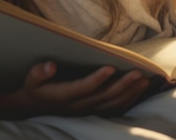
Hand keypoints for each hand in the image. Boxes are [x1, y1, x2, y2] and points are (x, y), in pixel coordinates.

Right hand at [0, 61, 149, 118]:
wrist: (35, 108)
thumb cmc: (36, 88)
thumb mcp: (31, 80)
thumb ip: (39, 72)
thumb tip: (50, 65)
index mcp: (64, 96)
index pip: (83, 88)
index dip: (97, 79)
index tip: (111, 66)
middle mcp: (78, 105)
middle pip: (104, 97)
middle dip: (123, 85)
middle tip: (139, 72)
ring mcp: (88, 110)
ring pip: (113, 104)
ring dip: (130, 92)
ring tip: (144, 79)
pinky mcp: (94, 111)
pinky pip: (115, 109)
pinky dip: (130, 100)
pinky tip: (141, 89)